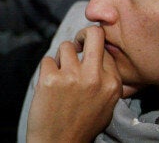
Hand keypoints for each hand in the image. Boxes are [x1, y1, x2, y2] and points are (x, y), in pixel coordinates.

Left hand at [26, 26, 121, 142]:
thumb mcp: (107, 104)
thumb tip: (101, 51)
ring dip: (61, 58)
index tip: (87, 54)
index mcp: (112, 84)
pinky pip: (47, 60)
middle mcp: (95, 78)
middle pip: (93, 34)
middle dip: (83, 34)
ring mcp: (72, 77)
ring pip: (66, 46)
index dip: (94, 50)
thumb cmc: (82, 124)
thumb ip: (106, 79)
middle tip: (76, 44)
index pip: (106, 49)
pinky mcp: (50, 79)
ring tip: (61, 75)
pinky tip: (49, 85)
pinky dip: (46, 70)